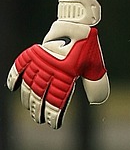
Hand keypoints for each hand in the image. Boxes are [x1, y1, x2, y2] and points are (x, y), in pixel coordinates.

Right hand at [7, 0, 109, 127]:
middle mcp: (51, 69)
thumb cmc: (88, 47)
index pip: (56, 100)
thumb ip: (96, 85)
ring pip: (29, 84)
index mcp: (67, 74)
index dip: (53, 114)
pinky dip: (14, 76)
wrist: (78, 26)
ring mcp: (40, 60)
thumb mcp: (95, 67)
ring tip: (29, 109)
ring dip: (27, 99)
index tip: (52, 124)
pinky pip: (20, 65)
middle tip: (38, 119)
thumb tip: (95, 102)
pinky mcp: (34, 52)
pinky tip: (12, 88)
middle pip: (40, 95)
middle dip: (38, 110)